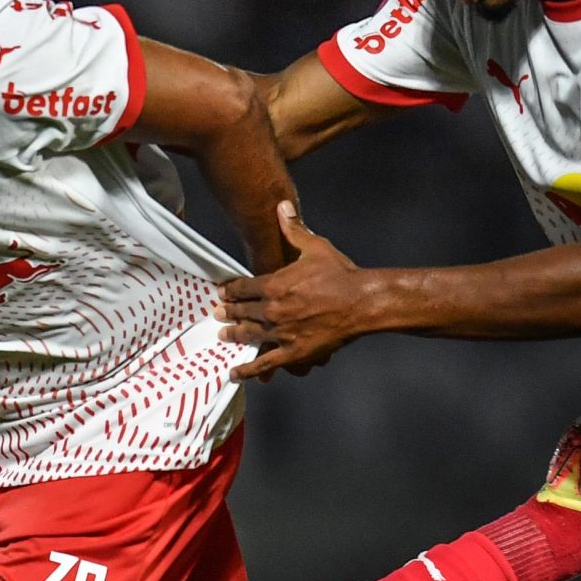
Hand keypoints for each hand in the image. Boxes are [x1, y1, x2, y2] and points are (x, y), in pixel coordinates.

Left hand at [217, 203, 377, 380]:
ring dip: (233, 335)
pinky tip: (235, 373)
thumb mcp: (315, 247)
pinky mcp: (293, 352)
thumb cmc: (341, 275)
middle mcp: (272, 310)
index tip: (222, 293)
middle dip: (227, 312)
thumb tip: (282, 206)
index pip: (242, 288)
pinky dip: (248, 370)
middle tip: (217, 313)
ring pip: (249, 335)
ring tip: (222, 335)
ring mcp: (281, 333)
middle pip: (241, 312)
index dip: (230, 290)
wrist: (362, 302)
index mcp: (274, 284)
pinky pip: (265, 364)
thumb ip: (294, 230)